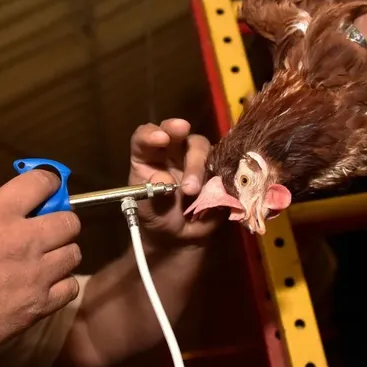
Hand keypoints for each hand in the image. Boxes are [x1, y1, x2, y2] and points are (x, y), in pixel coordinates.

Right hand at [0, 170, 82, 355]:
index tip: (45, 188)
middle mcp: (23, 241)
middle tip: (45, 228)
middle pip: (70, 220)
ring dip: (61, 252)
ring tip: (45, 258)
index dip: (47, 182)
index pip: (42, 182)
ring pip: (73, 253)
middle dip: (60, 219)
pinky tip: (44, 284)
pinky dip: (61, 284)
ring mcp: (34, 275)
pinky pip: (70, 287)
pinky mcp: (37, 305)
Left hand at [128, 118, 219, 243]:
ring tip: (192, 191)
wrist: (176, 235)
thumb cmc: (156, 214)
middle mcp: (172, 151)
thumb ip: (152, 192)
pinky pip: (222, 165)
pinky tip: (215, 188)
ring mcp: (196, 159)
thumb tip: (165, 180)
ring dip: (198, 164)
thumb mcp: (146, 206)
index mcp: (149, 155)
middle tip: (182, 136)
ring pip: (201, 147)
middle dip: (179, 131)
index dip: (151, 134)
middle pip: (177, 132)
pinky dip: (219, 174)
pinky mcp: (215, 170)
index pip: (145, 136)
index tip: (160, 138)